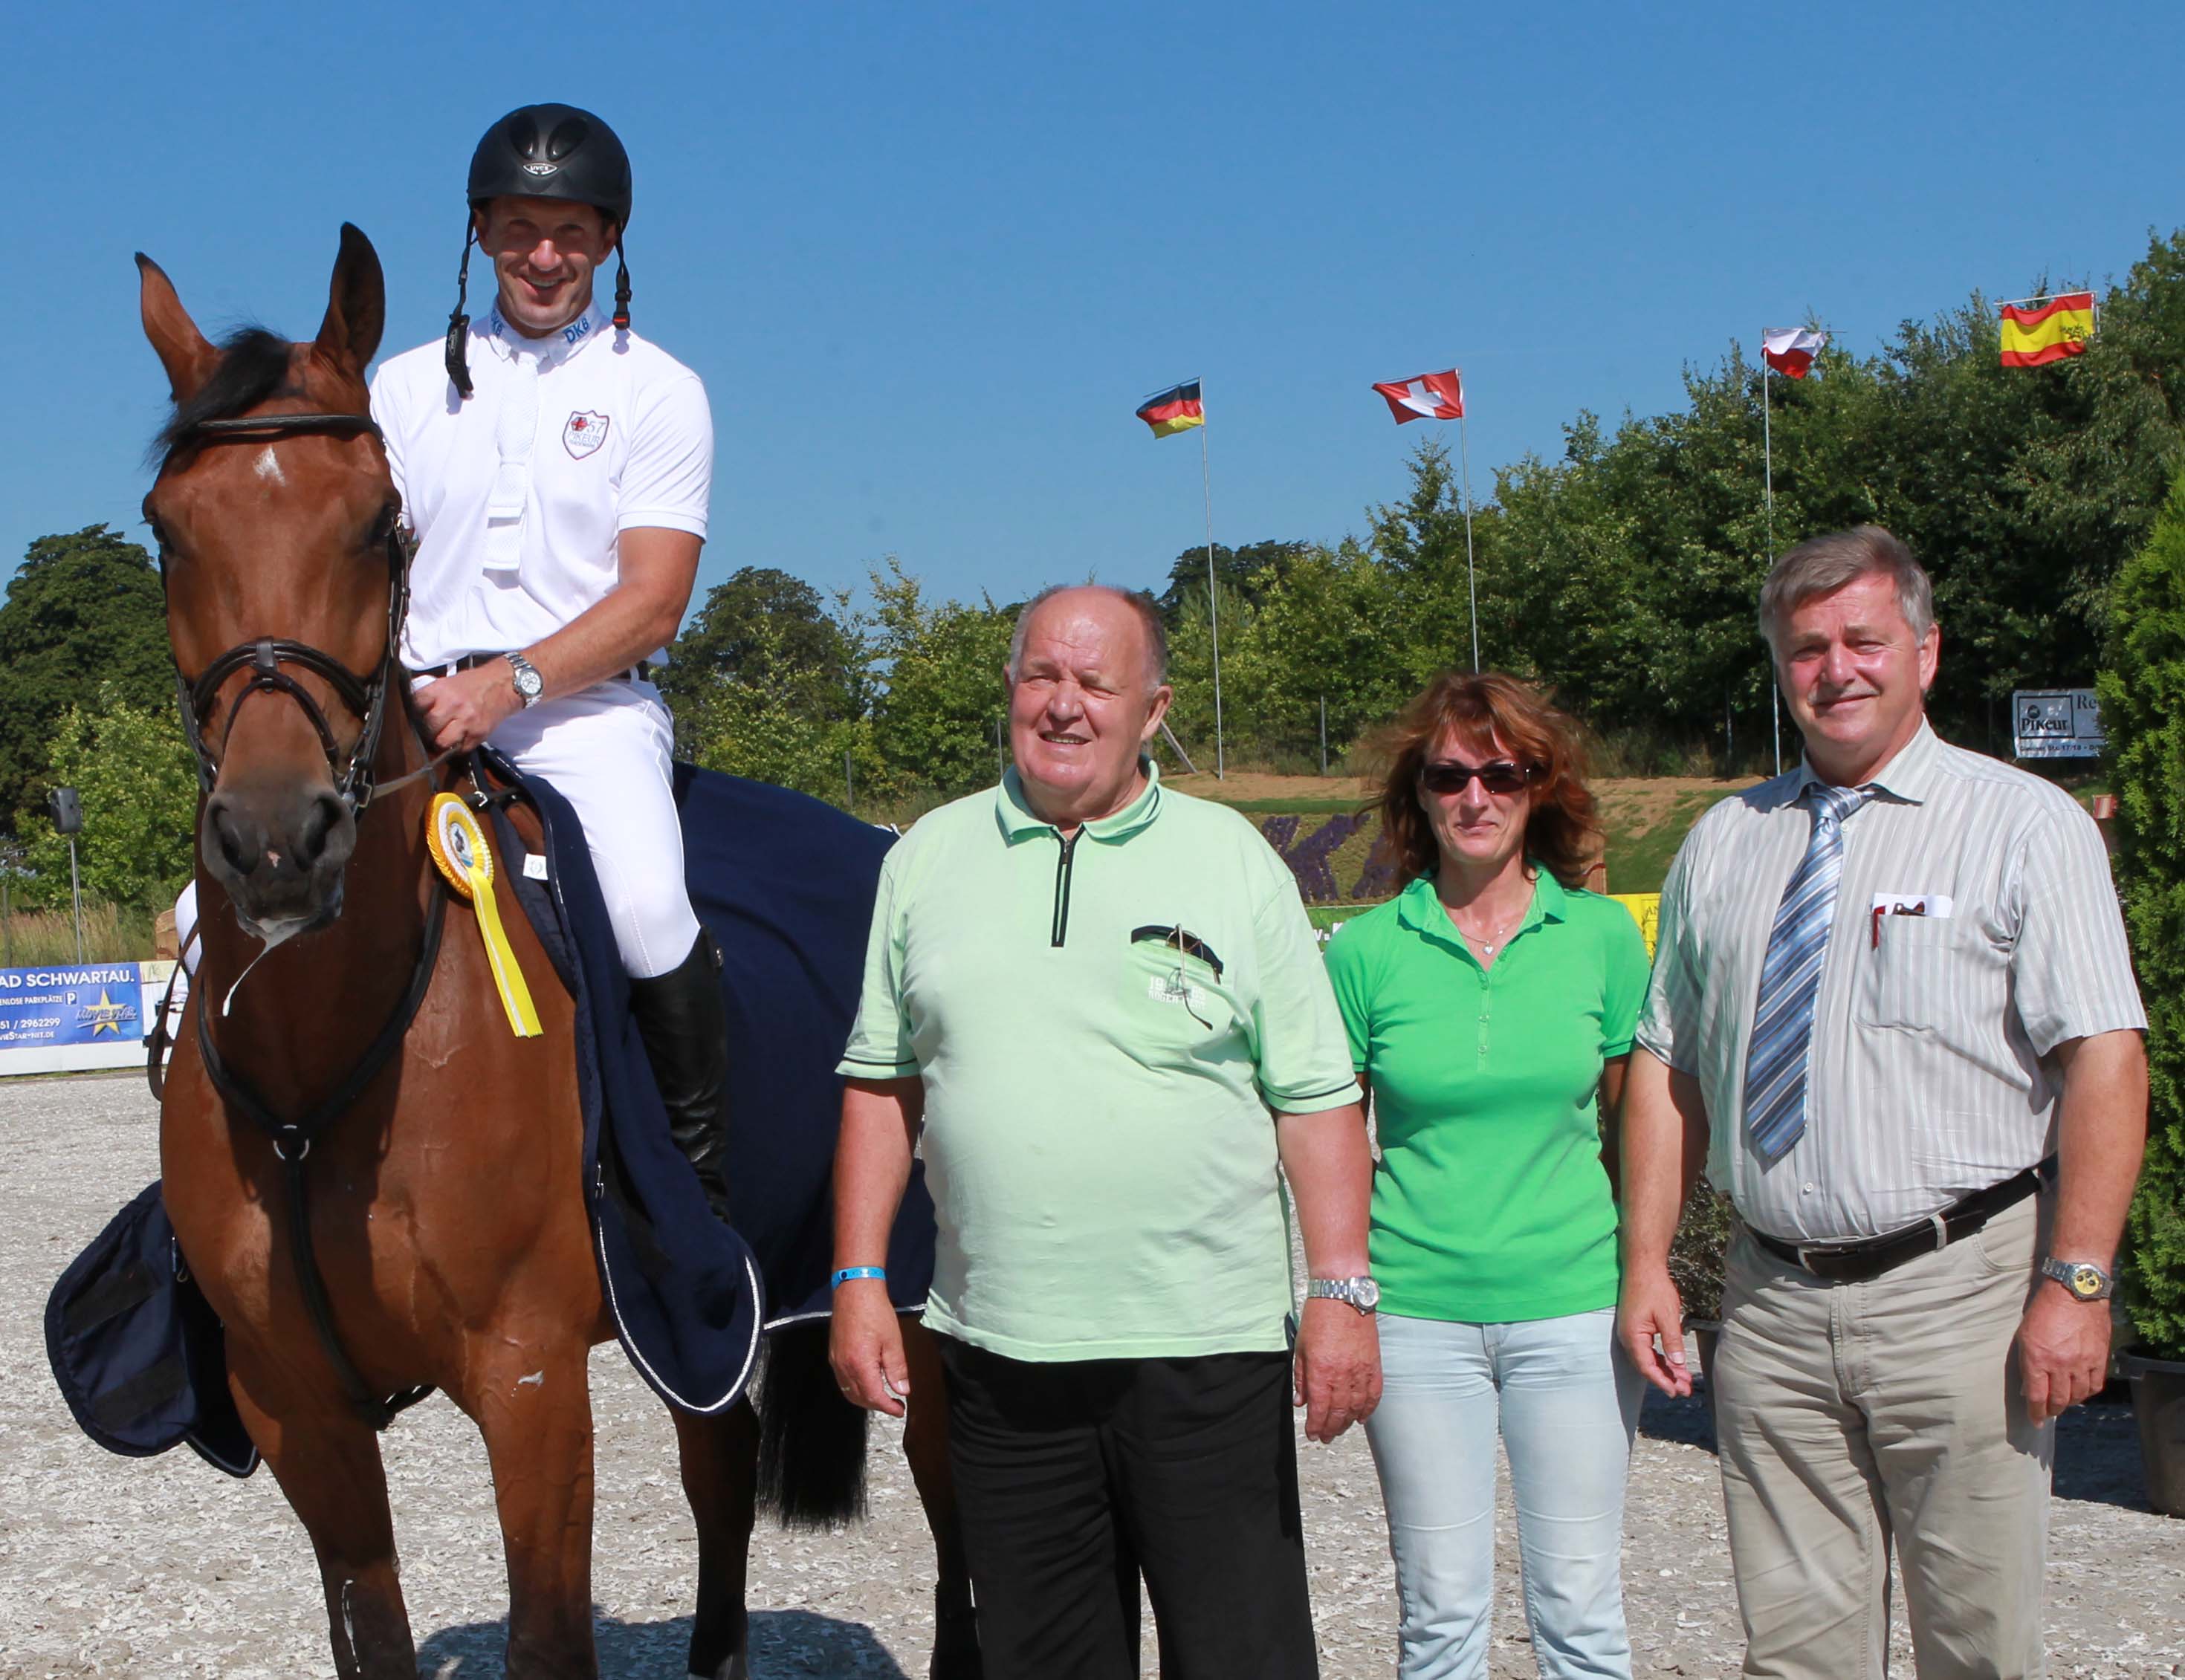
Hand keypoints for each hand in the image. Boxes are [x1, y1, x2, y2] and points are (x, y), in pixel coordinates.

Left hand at [414, 663, 521, 755]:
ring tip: (443, 738)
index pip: (417, 705)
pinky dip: (457, 747)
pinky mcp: (478, 734)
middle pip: (429, 726)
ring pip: (442, 742)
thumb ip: (434, 696)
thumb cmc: (474, 683)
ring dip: (441, 742)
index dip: (416, 712)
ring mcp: (467, 721)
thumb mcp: (450, 682)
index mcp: (442, 689)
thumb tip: (417, 712)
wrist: (505, 685)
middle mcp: (453, 705)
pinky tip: (459, 739)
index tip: (418, 716)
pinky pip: (460, 749)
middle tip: (431, 730)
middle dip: (428, 730)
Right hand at [829, 1279, 909, 1417]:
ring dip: (865, 1399)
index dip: (888, 1407)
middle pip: (859, 1398)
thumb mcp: (893, 1340)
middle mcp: (843, 1367)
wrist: (854, 1290)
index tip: (901, 1411)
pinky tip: (867, 1383)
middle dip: (877, 1405)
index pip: (874, 1396)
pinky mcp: (833, 1354)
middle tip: (895, 1405)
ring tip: (883, 1397)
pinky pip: (843, 1381)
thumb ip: (897, 1368)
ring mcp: (835, 1361)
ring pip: (848, 1391)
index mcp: (860, 1365)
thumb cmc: (877, 1313)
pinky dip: (855, 1389)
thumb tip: (902, 1391)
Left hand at [1292, 1297, 1380, 1442]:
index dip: (1315, 1426)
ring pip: (1356, 1408)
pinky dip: (1368, 1409)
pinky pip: (1374, 1394)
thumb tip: (1300, 1401)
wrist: (1343, 1294)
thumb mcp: (1301, 1347)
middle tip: (1325, 1437)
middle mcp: (1342, 1375)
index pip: (1318, 1409)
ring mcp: (1361, 1371)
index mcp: (1321, 1371)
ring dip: (1347, 1423)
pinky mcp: (1374, 1364)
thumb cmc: (1319, 1317)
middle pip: (1338, 1413)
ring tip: (1339, 1430)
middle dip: (1330, 1429)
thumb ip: (1301, 1377)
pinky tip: (1361, 1417)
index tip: (1312, 1434)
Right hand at [1618, 1262, 1690, 1397]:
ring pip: (1648, 1359)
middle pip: (1647, 1366)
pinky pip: (1648, 1350)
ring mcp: (1631, 1333)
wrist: (1642, 1266)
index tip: (1676, 1391)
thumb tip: (1678, 1365)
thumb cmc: (1654, 1288)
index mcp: (1633, 1336)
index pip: (1647, 1367)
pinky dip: (1661, 1358)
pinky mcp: (1636, 1328)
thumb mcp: (1667, 1316)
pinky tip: (1674, 1364)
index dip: (1662, 1381)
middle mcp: (1628, 1338)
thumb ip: (1672, 1342)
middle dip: (1666, 1378)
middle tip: (1685, 1389)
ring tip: (1684, 1379)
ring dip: (1665, 1369)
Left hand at [2016, 1281, 2110, 1422]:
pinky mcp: (2099, 1359)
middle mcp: (2060, 1365)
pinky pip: (2095, 1385)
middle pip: (2058, 1400)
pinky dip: (2087, 1392)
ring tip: (2064, 1402)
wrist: (2074, 1292)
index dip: (2036, 1412)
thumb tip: (2031, 1384)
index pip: (2036, 1396)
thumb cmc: (2044, 1310)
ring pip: (2078, 1395)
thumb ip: (2027, 1361)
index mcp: (2037, 1359)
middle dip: (2052, 1410)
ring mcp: (2082, 1363)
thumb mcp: (2025, 1334)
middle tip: (2049, 1412)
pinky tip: (2081, 1391)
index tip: (2035, 1421)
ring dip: (2069, 1402)